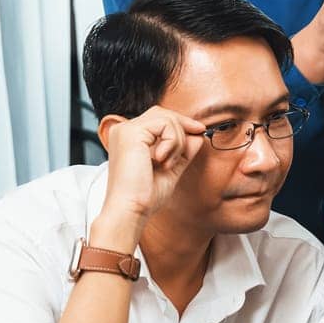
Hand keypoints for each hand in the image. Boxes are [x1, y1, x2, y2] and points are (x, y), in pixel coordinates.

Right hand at [100, 106, 206, 226]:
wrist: (131, 209)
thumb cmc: (145, 195)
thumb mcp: (171, 168)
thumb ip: (183, 151)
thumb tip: (197, 135)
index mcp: (129, 138)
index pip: (158, 119)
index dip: (181, 123)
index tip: (199, 131)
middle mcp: (123, 130)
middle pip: (162, 113)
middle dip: (184, 125)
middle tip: (198, 135)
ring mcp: (125, 130)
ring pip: (167, 119)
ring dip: (178, 142)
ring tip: (169, 164)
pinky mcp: (131, 133)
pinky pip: (165, 125)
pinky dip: (173, 143)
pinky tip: (163, 161)